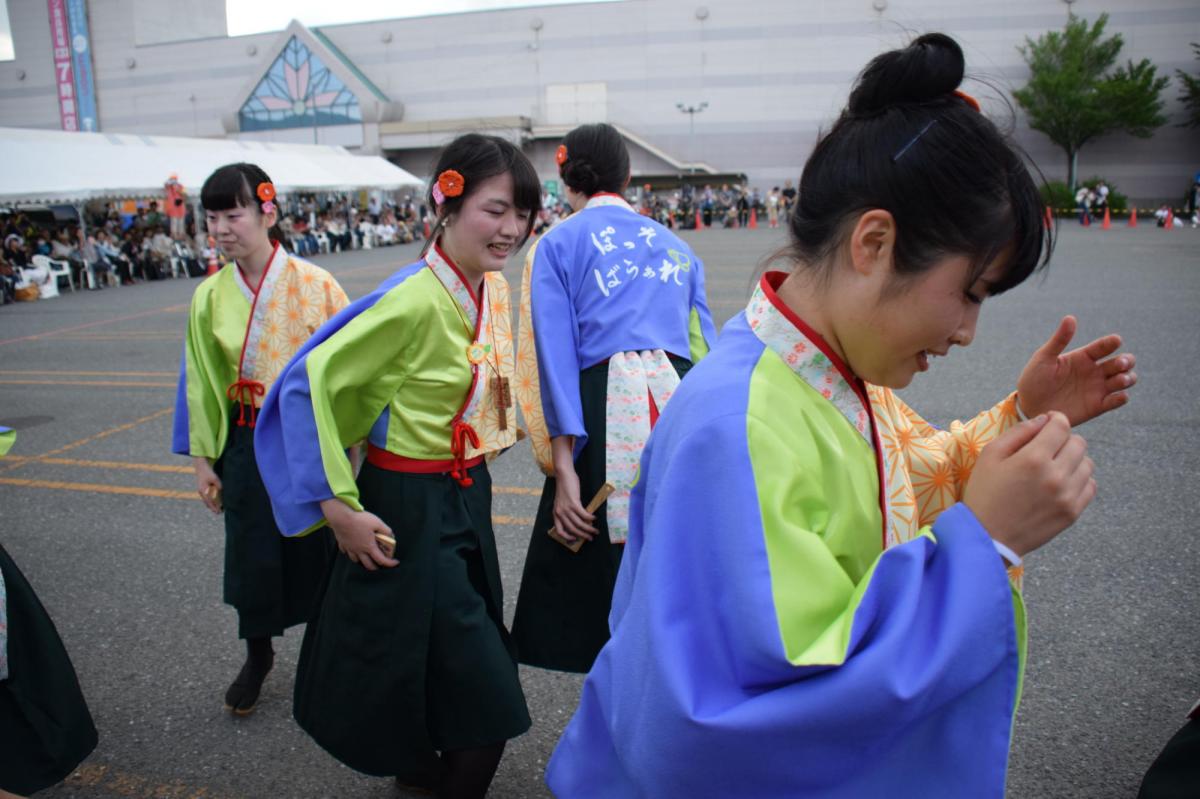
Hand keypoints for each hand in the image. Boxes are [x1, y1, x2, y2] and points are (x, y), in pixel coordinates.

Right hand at [193, 457, 221, 513]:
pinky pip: (206, 498)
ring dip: (211, 505)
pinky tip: (214, 503)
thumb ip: (219, 486)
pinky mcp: (202, 489)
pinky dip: (210, 502)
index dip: (214, 507)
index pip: (209, 502)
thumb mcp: (215, 479)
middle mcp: (201, 492)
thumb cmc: (208, 473)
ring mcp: (201, 491)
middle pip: (207, 503)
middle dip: (213, 508)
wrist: (201, 467)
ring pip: (206, 501)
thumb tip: (222, 493)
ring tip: (217, 510)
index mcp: (203, 490)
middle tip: (218, 513)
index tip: (218, 511)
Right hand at [320, 498, 397, 570]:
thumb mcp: (378, 523)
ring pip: (356, 561)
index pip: (381, 560)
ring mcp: (350, 548)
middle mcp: (359, 550)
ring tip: (367, 558)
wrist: (341, 517)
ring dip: (363, 561)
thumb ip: (386, 531)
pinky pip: (347, 552)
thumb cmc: (359, 519)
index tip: (395, 562)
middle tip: (381, 564)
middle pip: (368, 565)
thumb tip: (392, 537)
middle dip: (376, 567)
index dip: (390, 563)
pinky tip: (353, 550)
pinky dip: (351, 553)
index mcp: (369, 547)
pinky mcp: (342, 544)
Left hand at [552, 467, 596, 543]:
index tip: (575, 539)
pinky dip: (590, 518)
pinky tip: (594, 518)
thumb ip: (566, 512)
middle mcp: (560, 513)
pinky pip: (583, 514)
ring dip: (589, 529)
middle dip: (582, 535)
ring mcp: (566, 508)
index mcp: (556, 514)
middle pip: (572, 529)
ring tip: (595, 530)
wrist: (563, 476)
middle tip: (591, 537)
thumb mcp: (561, 503)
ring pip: (579, 523)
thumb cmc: (564, 488)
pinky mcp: (574, 503)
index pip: (560, 531)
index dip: (568, 537)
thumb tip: (577, 522)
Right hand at [963, 412, 1095, 556]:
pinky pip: (1090, 486)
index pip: (1061, 426)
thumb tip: (1044, 420)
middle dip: (1064, 439)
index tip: (1048, 424)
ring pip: (1087, 463)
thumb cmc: (984, 493)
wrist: (987, 537)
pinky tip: (1061, 483)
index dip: (1056, 419)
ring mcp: (1067, 496)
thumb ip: (1018, 432)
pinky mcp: (1072, 513)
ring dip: (1073, 459)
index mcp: (1033, 458)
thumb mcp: (990, 456)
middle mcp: (1056, 476)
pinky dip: (1079, 480)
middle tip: (1048, 447)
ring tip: (1055, 467)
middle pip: (1079, 443)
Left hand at [1016, 316, 1136, 425]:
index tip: (1116, 341)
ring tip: (1119, 379)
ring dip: (1127, 378)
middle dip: (1126, 361)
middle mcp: (1094, 371)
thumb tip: (1070, 318)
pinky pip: (1117, 401)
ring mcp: (1097, 388)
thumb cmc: (1034, 380)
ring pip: (1125, 379)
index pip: (1104, 346)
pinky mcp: (1097, 406)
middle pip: (1121, 362)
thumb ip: (1059, 340)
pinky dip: (1122, 398)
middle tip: (1119, 364)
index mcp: (1083, 357)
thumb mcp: (1044, 358)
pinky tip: (1118, 396)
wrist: (1028, 407)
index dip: (1112, 342)